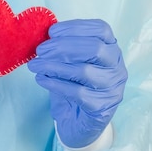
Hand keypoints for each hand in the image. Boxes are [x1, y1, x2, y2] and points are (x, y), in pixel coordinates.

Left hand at [27, 19, 127, 147]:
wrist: (79, 123)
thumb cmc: (74, 86)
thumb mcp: (71, 63)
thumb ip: (64, 48)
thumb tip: (45, 36)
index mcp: (111, 50)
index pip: (101, 30)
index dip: (75, 27)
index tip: (52, 32)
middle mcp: (116, 67)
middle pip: (94, 48)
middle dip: (62, 47)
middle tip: (40, 51)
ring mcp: (112, 88)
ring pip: (84, 71)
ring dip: (54, 66)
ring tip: (35, 65)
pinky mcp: (101, 107)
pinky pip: (77, 92)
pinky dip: (55, 84)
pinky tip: (42, 80)